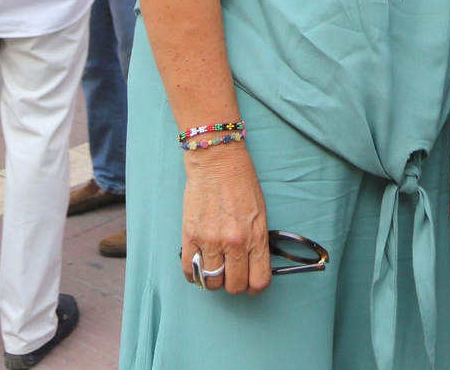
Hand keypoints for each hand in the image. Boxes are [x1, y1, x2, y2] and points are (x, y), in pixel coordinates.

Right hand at [180, 142, 270, 293]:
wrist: (217, 162)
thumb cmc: (241, 182)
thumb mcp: (260, 213)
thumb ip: (257, 240)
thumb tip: (252, 263)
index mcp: (255, 237)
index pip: (259, 280)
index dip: (255, 287)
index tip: (252, 285)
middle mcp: (234, 243)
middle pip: (234, 286)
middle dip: (234, 284)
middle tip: (232, 275)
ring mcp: (210, 241)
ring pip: (211, 282)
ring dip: (213, 280)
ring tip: (214, 269)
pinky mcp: (190, 236)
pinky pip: (189, 269)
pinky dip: (193, 274)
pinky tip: (197, 267)